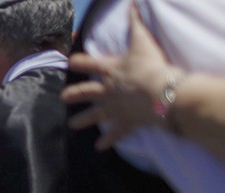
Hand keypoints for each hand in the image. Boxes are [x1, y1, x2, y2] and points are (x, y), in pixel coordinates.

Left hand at [62, 3, 179, 149]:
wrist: (161, 92)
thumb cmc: (151, 65)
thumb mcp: (143, 40)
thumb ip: (136, 22)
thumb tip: (132, 3)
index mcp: (109, 70)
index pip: (88, 63)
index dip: (79, 61)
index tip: (69, 62)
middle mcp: (106, 90)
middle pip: (84, 92)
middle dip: (73, 94)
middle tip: (63, 98)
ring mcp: (114, 108)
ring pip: (94, 115)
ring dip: (83, 120)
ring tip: (72, 126)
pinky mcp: (125, 122)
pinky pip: (114, 134)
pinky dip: (107, 140)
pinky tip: (99, 148)